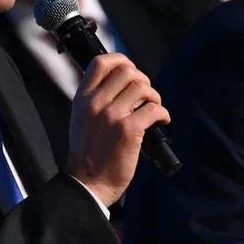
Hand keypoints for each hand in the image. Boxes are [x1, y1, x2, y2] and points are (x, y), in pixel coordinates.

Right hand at [67, 54, 169, 205]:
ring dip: (154, 97)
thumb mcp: (80, 119)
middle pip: (128, 71)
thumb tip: (117, 81)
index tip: (131, 70)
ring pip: (143, 87)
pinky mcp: (128, 130)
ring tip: (153, 109)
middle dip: (143, 81)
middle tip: (146, 97)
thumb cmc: (88, 154)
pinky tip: (162, 121)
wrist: (88, 183)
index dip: (121, 60)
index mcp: (82, 99)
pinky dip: (163, 113)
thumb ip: (93, 99)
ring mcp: (112, 116)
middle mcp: (96, 103)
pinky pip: (154, 109)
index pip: (101, 62)